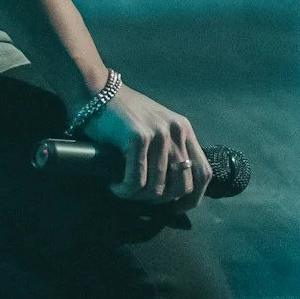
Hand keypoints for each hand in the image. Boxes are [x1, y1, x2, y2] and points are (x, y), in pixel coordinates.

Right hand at [83, 82, 210, 203]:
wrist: (96, 91)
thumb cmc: (122, 113)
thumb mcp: (156, 126)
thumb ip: (169, 148)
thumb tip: (173, 185)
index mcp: (184, 129)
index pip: (203, 172)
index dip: (194, 197)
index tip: (177, 207)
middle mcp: (176, 131)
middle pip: (182, 186)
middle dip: (161, 199)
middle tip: (141, 196)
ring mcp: (158, 134)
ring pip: (157, 188)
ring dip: (138, 196)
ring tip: (124, 189)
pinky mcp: (137, 138)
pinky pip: (136, 181)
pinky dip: (125, 190)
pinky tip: (115, 186)